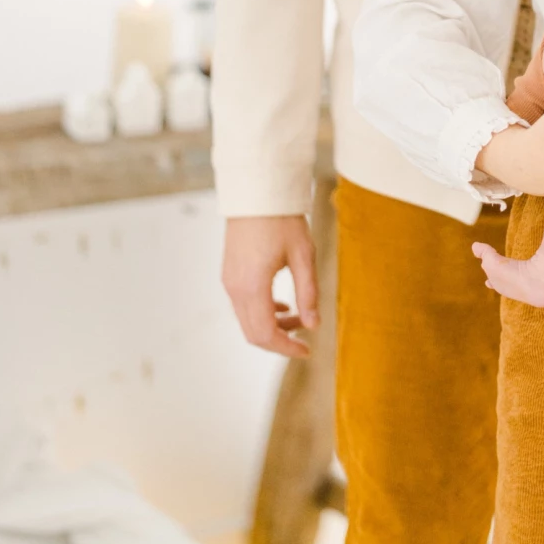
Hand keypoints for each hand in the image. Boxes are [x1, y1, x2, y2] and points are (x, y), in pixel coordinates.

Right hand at [222, 214, 319, 358]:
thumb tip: (314, 325)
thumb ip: (308, 292)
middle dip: (280, 341)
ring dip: (272, 327)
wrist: (256, 192)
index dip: (286, 348)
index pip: (266, 334)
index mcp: (253, 286)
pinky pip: (243, 306)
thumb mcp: (303, 255)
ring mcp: (229, 281)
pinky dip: (262, 313)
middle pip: (253, 333)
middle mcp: (235, 288)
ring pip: (247, 321)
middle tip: (305, 337)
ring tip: (299, 318)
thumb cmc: (282, 220)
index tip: (307, 351)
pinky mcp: (229, 274)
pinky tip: (282, 305)